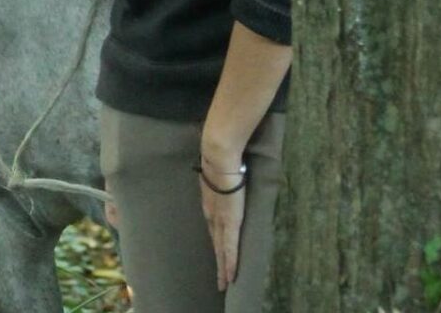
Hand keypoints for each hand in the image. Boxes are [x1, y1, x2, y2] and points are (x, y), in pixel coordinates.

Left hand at [197, 157, 246, 291]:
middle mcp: (212, 214)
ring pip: (221, 250)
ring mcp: (220, 220)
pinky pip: (230, 247)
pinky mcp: (230, 223)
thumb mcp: (219, 170)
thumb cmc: (221, 158)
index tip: (216, 252)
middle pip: (215, 243)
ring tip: (224, 284)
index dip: (215, 241)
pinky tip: (231, 275)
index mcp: (210, 202)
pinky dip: (230, 262)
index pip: (213, 227)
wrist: (219, 157)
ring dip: (222, 268)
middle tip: (220, 280)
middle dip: (217, 261)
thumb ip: (222, 176)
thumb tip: (227, 171)